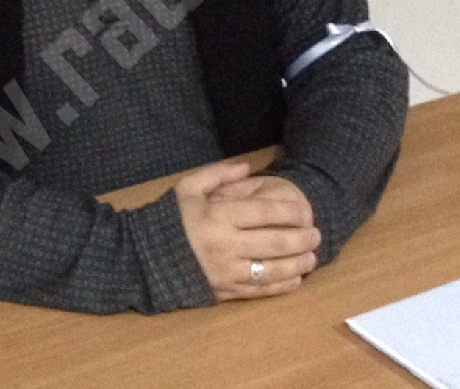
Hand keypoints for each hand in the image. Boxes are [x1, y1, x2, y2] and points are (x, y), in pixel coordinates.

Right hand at [174, 160, 319, 301]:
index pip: (263, 213)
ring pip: (270, 270)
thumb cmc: (169, 219)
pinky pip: (258, 291)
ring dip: (296, 264)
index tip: (307, 212)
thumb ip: (218, 174)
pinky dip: (280, 287)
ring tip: (312, 258)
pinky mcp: (223, 292)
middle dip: (300, 238)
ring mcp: (225, 272)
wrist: (142, 258)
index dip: (289, 212)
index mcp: (218, 217)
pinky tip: (295, 280)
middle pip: (273, 242)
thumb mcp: (188, 188)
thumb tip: (247, 167)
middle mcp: (225, 246)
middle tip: (317, 234)